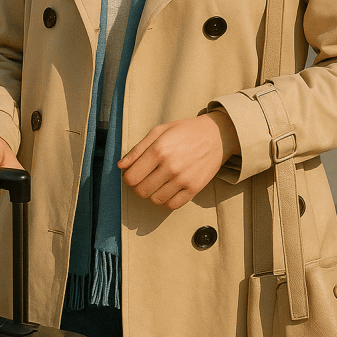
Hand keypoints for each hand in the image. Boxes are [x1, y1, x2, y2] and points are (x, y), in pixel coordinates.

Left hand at [118, 111, 239, 210]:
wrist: (216, 135)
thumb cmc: (185, 130)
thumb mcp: (159, 131)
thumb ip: (138, 149)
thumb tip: (121, 166)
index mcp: (158, 150)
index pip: (131, 177)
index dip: (128, 177)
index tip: (133, 173)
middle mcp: (170, 166)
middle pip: (141, 191)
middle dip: (138, 186)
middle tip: (144, 178)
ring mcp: (183, 179)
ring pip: (155, 200)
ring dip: (151, 194)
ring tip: (156, 183)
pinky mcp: (194, 189)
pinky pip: (172, 205)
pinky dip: (165, 201)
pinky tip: (167, 190)